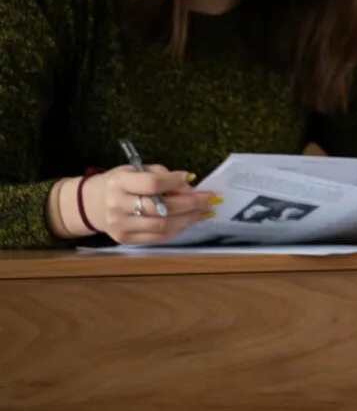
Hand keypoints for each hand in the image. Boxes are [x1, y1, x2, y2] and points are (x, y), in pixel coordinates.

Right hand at [82, 167, 214, 244]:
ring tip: (202, 212)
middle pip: (161, 208)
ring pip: (162, 226)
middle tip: (209, 199)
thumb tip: (189, 188)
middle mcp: (116, 205)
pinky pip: (157, 238)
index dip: (174, 182)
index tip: (191, 180)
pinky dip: (176, 230)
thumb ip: (162, 176)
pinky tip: (186, 222)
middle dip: (190, 204)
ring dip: (188, 219)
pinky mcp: (124, 239)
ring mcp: (119, 225)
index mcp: (118, 183)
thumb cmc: (121, 184)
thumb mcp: (136, 171)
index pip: (151, 184)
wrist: (93, 204)